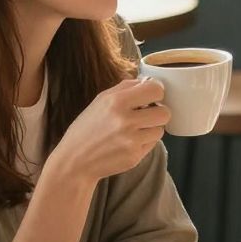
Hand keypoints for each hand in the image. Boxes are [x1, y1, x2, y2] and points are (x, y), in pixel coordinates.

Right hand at [54, 75, 169, 185]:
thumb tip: (149, 81)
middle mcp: (125, 121)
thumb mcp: (101, 100)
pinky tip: (129, 142)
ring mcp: (131, 140)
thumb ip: (126, 87)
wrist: (75, 160)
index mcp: (117, 101)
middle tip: (147, 115)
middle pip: (165, 112)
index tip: (151, 96)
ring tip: (135, 130)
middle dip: (158, 113)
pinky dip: (145, 142)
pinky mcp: (134, 156)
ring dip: (151, 129)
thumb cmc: (88, 128)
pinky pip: (153, 144)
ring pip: (160, 130)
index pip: (156, 89)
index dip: (157, 92)